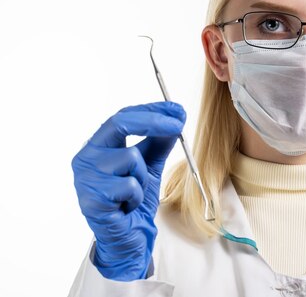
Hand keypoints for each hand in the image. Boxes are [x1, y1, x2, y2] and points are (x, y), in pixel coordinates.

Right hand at [71, 101, 185, 280]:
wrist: (128, 237)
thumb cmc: (134, 200)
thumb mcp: (150, 165)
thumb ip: (159, 141)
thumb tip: (176, 116)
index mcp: (98, 147)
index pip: (122, 117)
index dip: (151, 110)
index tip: (176, 109)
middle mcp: (86, 158)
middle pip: (119, 124)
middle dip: (153, 121)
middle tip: (178, 124)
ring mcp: (86, 179)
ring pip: (130, 158)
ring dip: (143, 175)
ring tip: (135, 192)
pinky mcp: (92, 200)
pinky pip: (129, 186)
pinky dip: (137, 196)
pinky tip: (128, 206)